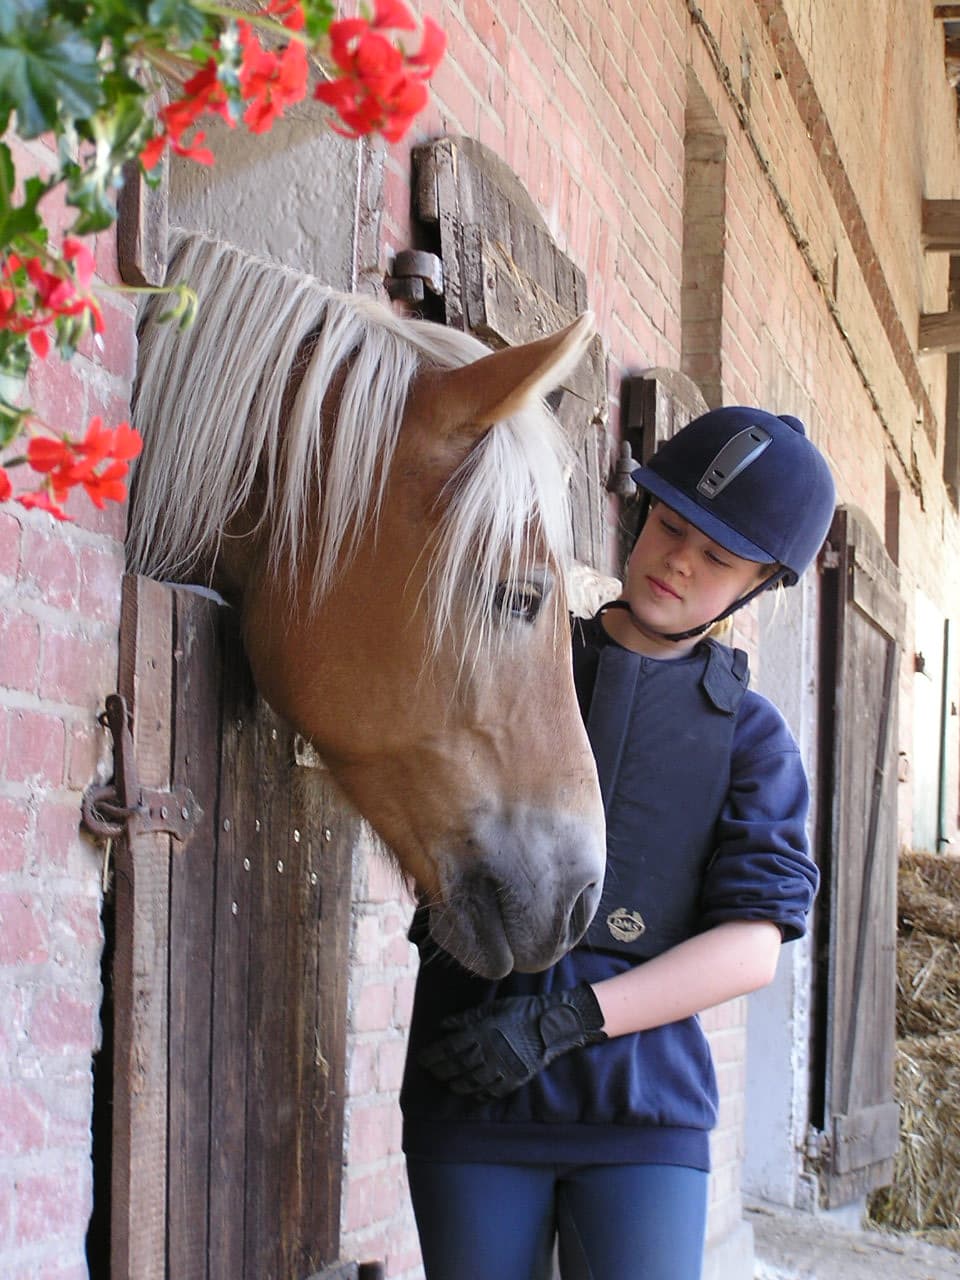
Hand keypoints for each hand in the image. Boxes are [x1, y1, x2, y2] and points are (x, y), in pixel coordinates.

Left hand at [417, 983, 606, 1099]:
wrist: (553, 1025)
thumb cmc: (522, 1010)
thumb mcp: (493, 1008)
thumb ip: (468, 1018)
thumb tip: (444, 1026)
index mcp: (482, 1033)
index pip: (449, 1048)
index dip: (433, 1055)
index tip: (422, 1058)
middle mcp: (488, 1053)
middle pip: (456, 1067)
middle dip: (440, 1070)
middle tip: (431, 1071)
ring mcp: (501, 1069)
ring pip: (471, 1082)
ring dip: (456, 1084)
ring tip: (449, 1083)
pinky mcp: (514, 1080)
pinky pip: (491, 1092)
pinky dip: (479, 1093)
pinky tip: (473, 1092)